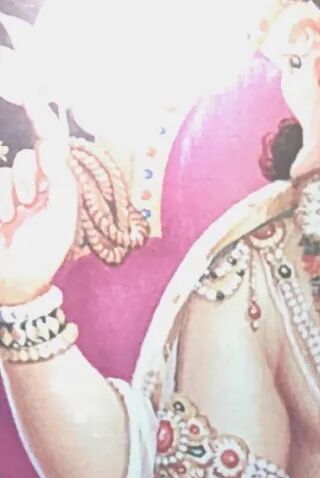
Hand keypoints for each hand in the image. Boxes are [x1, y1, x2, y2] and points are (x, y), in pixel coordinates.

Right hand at [0, 45, 79, 305]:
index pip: (48, 147)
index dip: (42, 120)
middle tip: (31, 203)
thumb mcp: (62, 220)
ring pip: (7, 170)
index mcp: (50, 189)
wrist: (16, 286)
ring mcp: (5, 193)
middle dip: (29, 176)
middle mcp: (26, 186)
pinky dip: (1, 201)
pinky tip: (2, 222)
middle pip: (27, 156)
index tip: (32, 96)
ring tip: (11, 221)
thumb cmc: (41, 257)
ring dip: (10, 195)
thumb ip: (61, 182)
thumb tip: (52, 148)